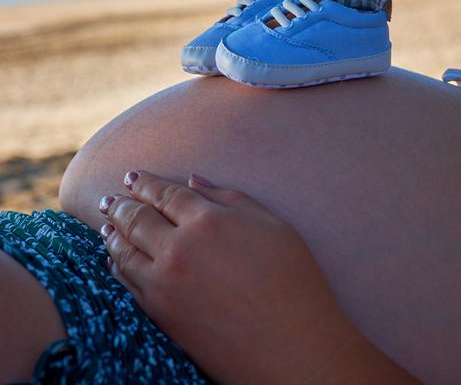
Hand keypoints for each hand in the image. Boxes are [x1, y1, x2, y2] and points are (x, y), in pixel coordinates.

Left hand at [100, 171, 419, 383]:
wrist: (289, 346)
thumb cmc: (292, 281)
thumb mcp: (273, 226)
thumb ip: (231, 198)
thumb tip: (193, 183)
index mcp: (208, 220)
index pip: (165, 194)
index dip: (145, 182)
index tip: (131, 175)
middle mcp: (179, 247)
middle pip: (137, 218)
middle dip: (121, 204)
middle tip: (109, 198)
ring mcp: (164, 282)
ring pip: (124, 249)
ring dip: (112, 232)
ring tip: (106, 222)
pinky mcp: (160, 313)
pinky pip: (126, 281)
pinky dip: (115, 264)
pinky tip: (114, 258)